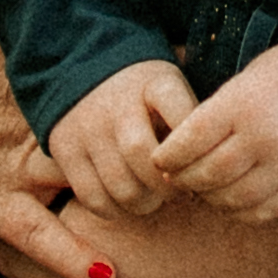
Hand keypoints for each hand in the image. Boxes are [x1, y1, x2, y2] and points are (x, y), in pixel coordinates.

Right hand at [48, 59, 196, 219]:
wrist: (83, 68)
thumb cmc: (143, 92)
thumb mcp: (172, 87)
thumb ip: (191, 120)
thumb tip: (213, 167)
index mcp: (154, 82)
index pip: (183, 118)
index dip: (195, 153)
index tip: (200, 166)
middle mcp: (117, 103)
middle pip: (147, 160)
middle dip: (170, 189)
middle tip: (180, 193)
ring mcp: (87, 126)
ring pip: (122, 186)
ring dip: (145, 204)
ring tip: (154, 199)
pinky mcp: (65, 148)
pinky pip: (92, 196)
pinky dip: (113, 210)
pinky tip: (125, 202)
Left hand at [153, 45, 277, 216]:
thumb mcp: (246, 78)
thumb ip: (216, 112)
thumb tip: (179, 148)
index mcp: (243, 104)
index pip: (190, 140)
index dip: (169, 155)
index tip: (160, 160)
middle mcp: (265, 137)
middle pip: (209, 174)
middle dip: (185, 180)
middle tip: (176, 179)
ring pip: (235, 198)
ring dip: (211, 199)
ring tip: (203, 191)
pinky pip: (267, 209)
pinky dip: (243, 212)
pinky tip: (233, 203)